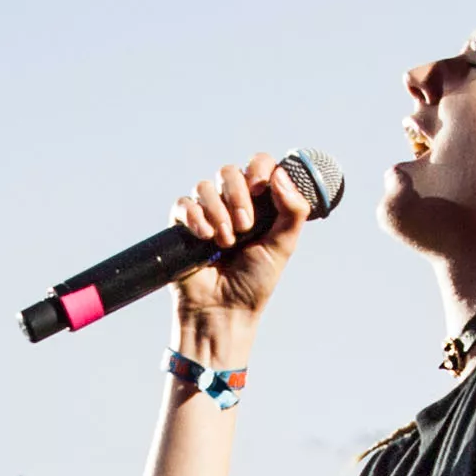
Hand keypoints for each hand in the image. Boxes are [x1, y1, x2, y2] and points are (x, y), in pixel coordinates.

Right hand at [166, 150, 315, 347]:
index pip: (258, 165)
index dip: (259, 169)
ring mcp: (205, 213)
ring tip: (226, 243)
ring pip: (204, 186)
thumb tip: (281, 175)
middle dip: (238, 196)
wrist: (224, 310)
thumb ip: (293, 210)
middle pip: (229, 171)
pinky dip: (195, 218)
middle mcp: (231, 203)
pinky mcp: (182, 225)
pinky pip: (184, 204)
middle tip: (245, 227)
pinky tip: (205, 238)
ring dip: (218, 213)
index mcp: (258, 203)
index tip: (261, 187)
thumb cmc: (255, 282)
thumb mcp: (284, 246)